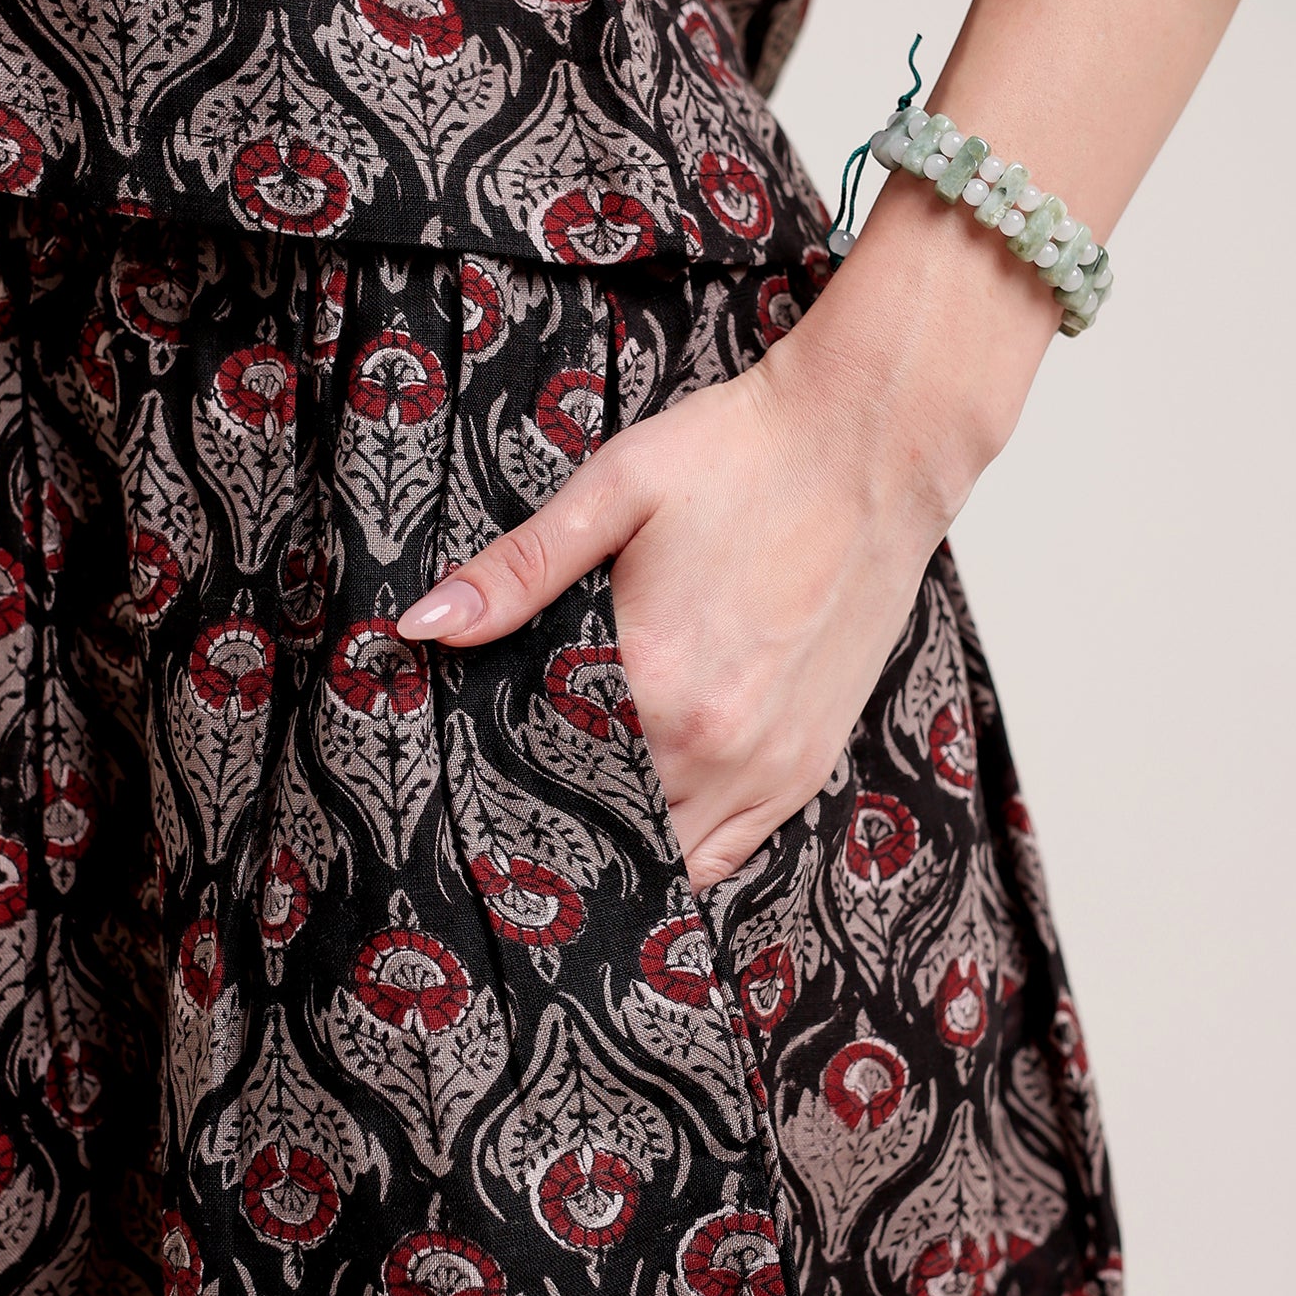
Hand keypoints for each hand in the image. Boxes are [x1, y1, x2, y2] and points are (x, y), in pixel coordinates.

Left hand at [394, 318, 960, 891]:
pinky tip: (654, 804)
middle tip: (520, 785)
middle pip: (603, 825)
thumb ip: (516, 573)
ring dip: (622, 834)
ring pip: (668, 854)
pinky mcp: (809, 762)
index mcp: (652, 681)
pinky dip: (686, 843)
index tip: (475, 771)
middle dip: (556, 812)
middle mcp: (714, 745)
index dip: (502, 777)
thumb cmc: (745, 456)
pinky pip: (732, 851)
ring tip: (584, 794)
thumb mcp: (613, 493)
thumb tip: (423, 626)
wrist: (872, 441)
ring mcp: (769, 765)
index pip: (544, 775)